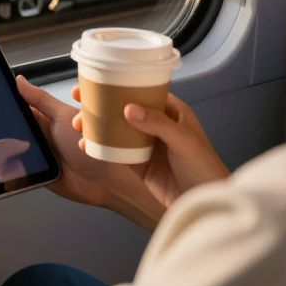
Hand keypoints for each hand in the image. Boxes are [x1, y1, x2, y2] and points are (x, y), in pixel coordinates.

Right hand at [17, 76, 229, 229]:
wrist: (207, 204)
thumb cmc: (205, 170)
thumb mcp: (184, 142)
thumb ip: (157, 124)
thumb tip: (129, 108)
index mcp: (171, 112)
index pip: (141, 91)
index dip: (117, 84)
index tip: (96, 82)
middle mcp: (157, 125)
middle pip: (122, 108)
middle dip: (100, 105)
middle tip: (79, 102)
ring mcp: (147, 145)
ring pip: (115, 129)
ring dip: (96, 126)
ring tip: (78, 127)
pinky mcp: (139, 164)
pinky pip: (115, 152)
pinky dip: (99, 147)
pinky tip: (87, 146)